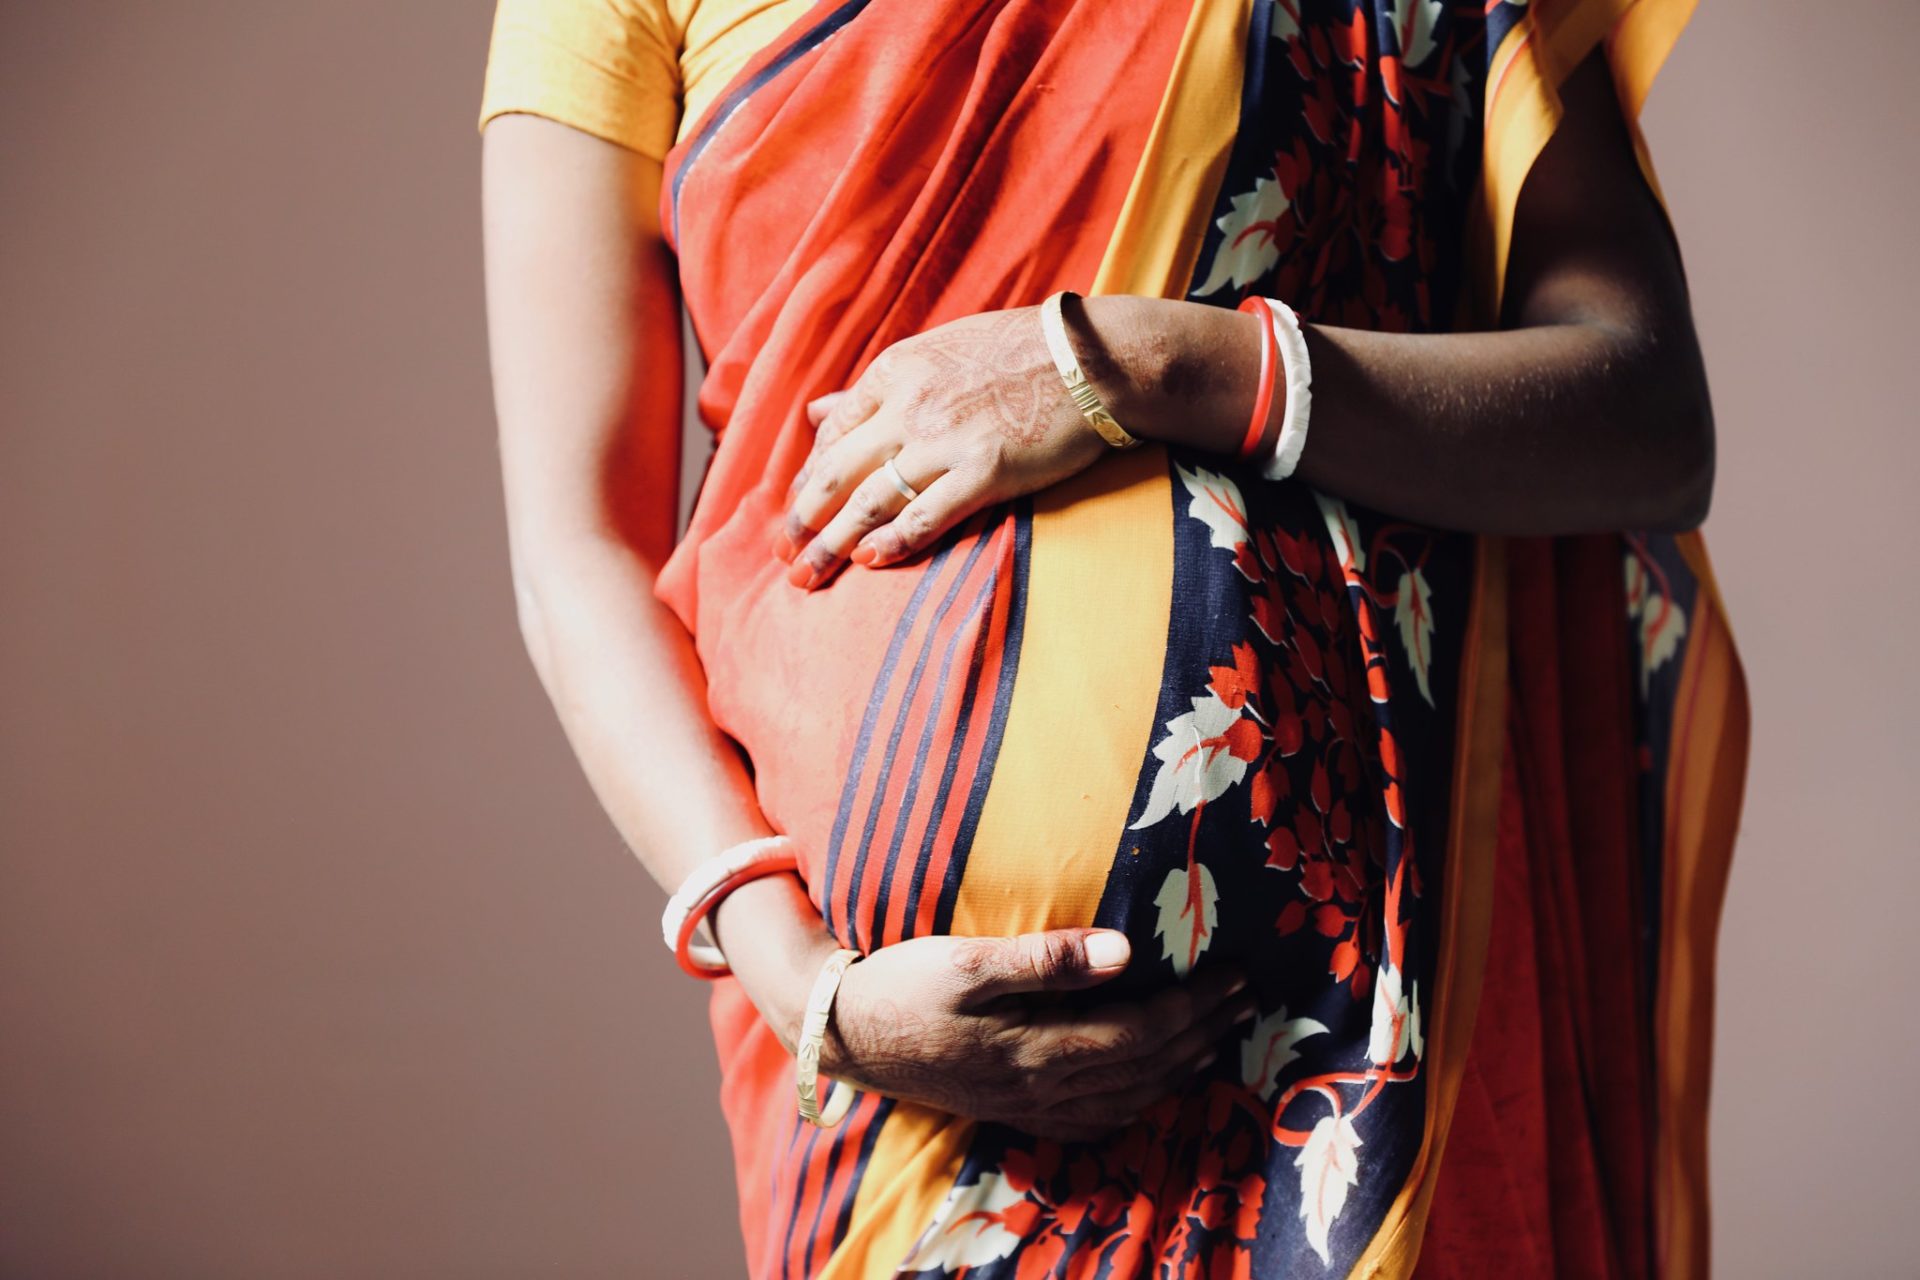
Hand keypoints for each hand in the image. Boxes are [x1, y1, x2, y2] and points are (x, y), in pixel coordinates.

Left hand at [775, 304, 1110, 589]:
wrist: (1095, 359)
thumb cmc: (1022, 350)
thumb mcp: (938, 349)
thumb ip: (878, 387)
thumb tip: (816, 409)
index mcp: (896, 371)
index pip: (833, 431)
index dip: (809, 476)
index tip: (798, 506)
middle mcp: (910, 406)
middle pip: (837, 472)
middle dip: (803, 519)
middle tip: (784, 554)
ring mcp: (945, 440)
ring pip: (869, 501)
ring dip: (831, 544)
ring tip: (808, 574)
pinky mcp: (985, 471)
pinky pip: (925, 515)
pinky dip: (892, 542)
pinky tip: (868, 563)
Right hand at [815, 929, 1254, 1142]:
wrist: (845, 1035)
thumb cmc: (904, 986)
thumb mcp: (968, 961)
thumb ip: (1048, 958)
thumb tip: (1125, 951)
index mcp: (1040, 1048)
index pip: (1142, 1030)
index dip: (1196, 1005)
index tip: (1237, 976)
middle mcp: (1045, 1088)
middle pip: (1146, 1065)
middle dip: (1204, 1031)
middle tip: (1248, 999)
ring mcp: (1030, 1106)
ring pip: (1128, 1096)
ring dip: (1181, 1066)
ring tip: (1219, 1036)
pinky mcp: (1014, 1109)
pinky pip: (1095, 1120)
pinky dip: (1137, 1102)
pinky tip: (1150, 1087)